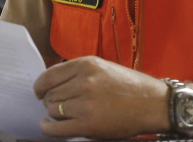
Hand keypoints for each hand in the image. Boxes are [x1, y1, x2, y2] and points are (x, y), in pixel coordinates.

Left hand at [34, 56, 168, 138]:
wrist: (153, 104)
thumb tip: (53, 82)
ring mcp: (85, 104)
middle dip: (49, 100)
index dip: (40, 85)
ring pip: (52, 109)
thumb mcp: (104, 67)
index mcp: (87, 64)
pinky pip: (57, 128)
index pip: (49, 75)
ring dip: (52, 113)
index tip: (39, 90)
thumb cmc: (130, 85)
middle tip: (53, 104)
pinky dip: (48, 128)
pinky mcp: (88, 125)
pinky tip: (47, 126)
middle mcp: (84, 82)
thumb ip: (79, 72)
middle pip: (50, 94)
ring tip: (58, 114)